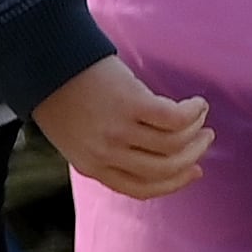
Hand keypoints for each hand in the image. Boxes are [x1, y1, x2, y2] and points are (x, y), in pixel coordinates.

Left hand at [35, 54, 209, 201]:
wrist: (45, 62)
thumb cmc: (62, 96)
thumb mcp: (77, 137)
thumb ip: (107, 153)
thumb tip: (154, 158)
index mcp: (92, 167)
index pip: (143, 189)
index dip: (175, 183)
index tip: (195, 171)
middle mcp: (106, 153)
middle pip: (165, 168)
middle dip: (193, 155)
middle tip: (206, 138)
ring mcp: (118, 130)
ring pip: (175, 143)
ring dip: (196, 130)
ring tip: (201, 116)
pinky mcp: (131, 104)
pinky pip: (175, 118)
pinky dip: (193, 112)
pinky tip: (196, 104)